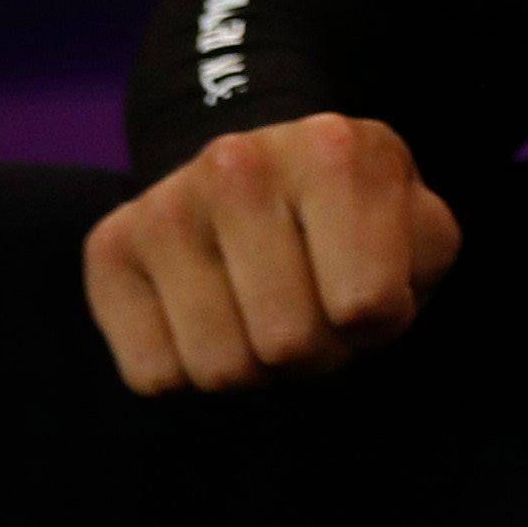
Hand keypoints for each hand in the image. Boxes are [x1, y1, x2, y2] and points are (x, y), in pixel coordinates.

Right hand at [82, 114, 460, 394]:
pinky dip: (190, 370)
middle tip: (315, 315)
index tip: (371, 298)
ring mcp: (164, 206)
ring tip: (265, 317)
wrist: (256, 169)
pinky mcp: (108, 249)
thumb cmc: (352, 215)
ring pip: (219, 369)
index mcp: (335, 152)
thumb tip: (366, 307)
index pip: (366, 306)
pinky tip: (209, 319)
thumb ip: (419, 262)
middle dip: (317, 354)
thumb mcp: (416, 224)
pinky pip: (153, 374)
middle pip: (289, 345)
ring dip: (254, 370)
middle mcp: (239, 167)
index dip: (379, 326)